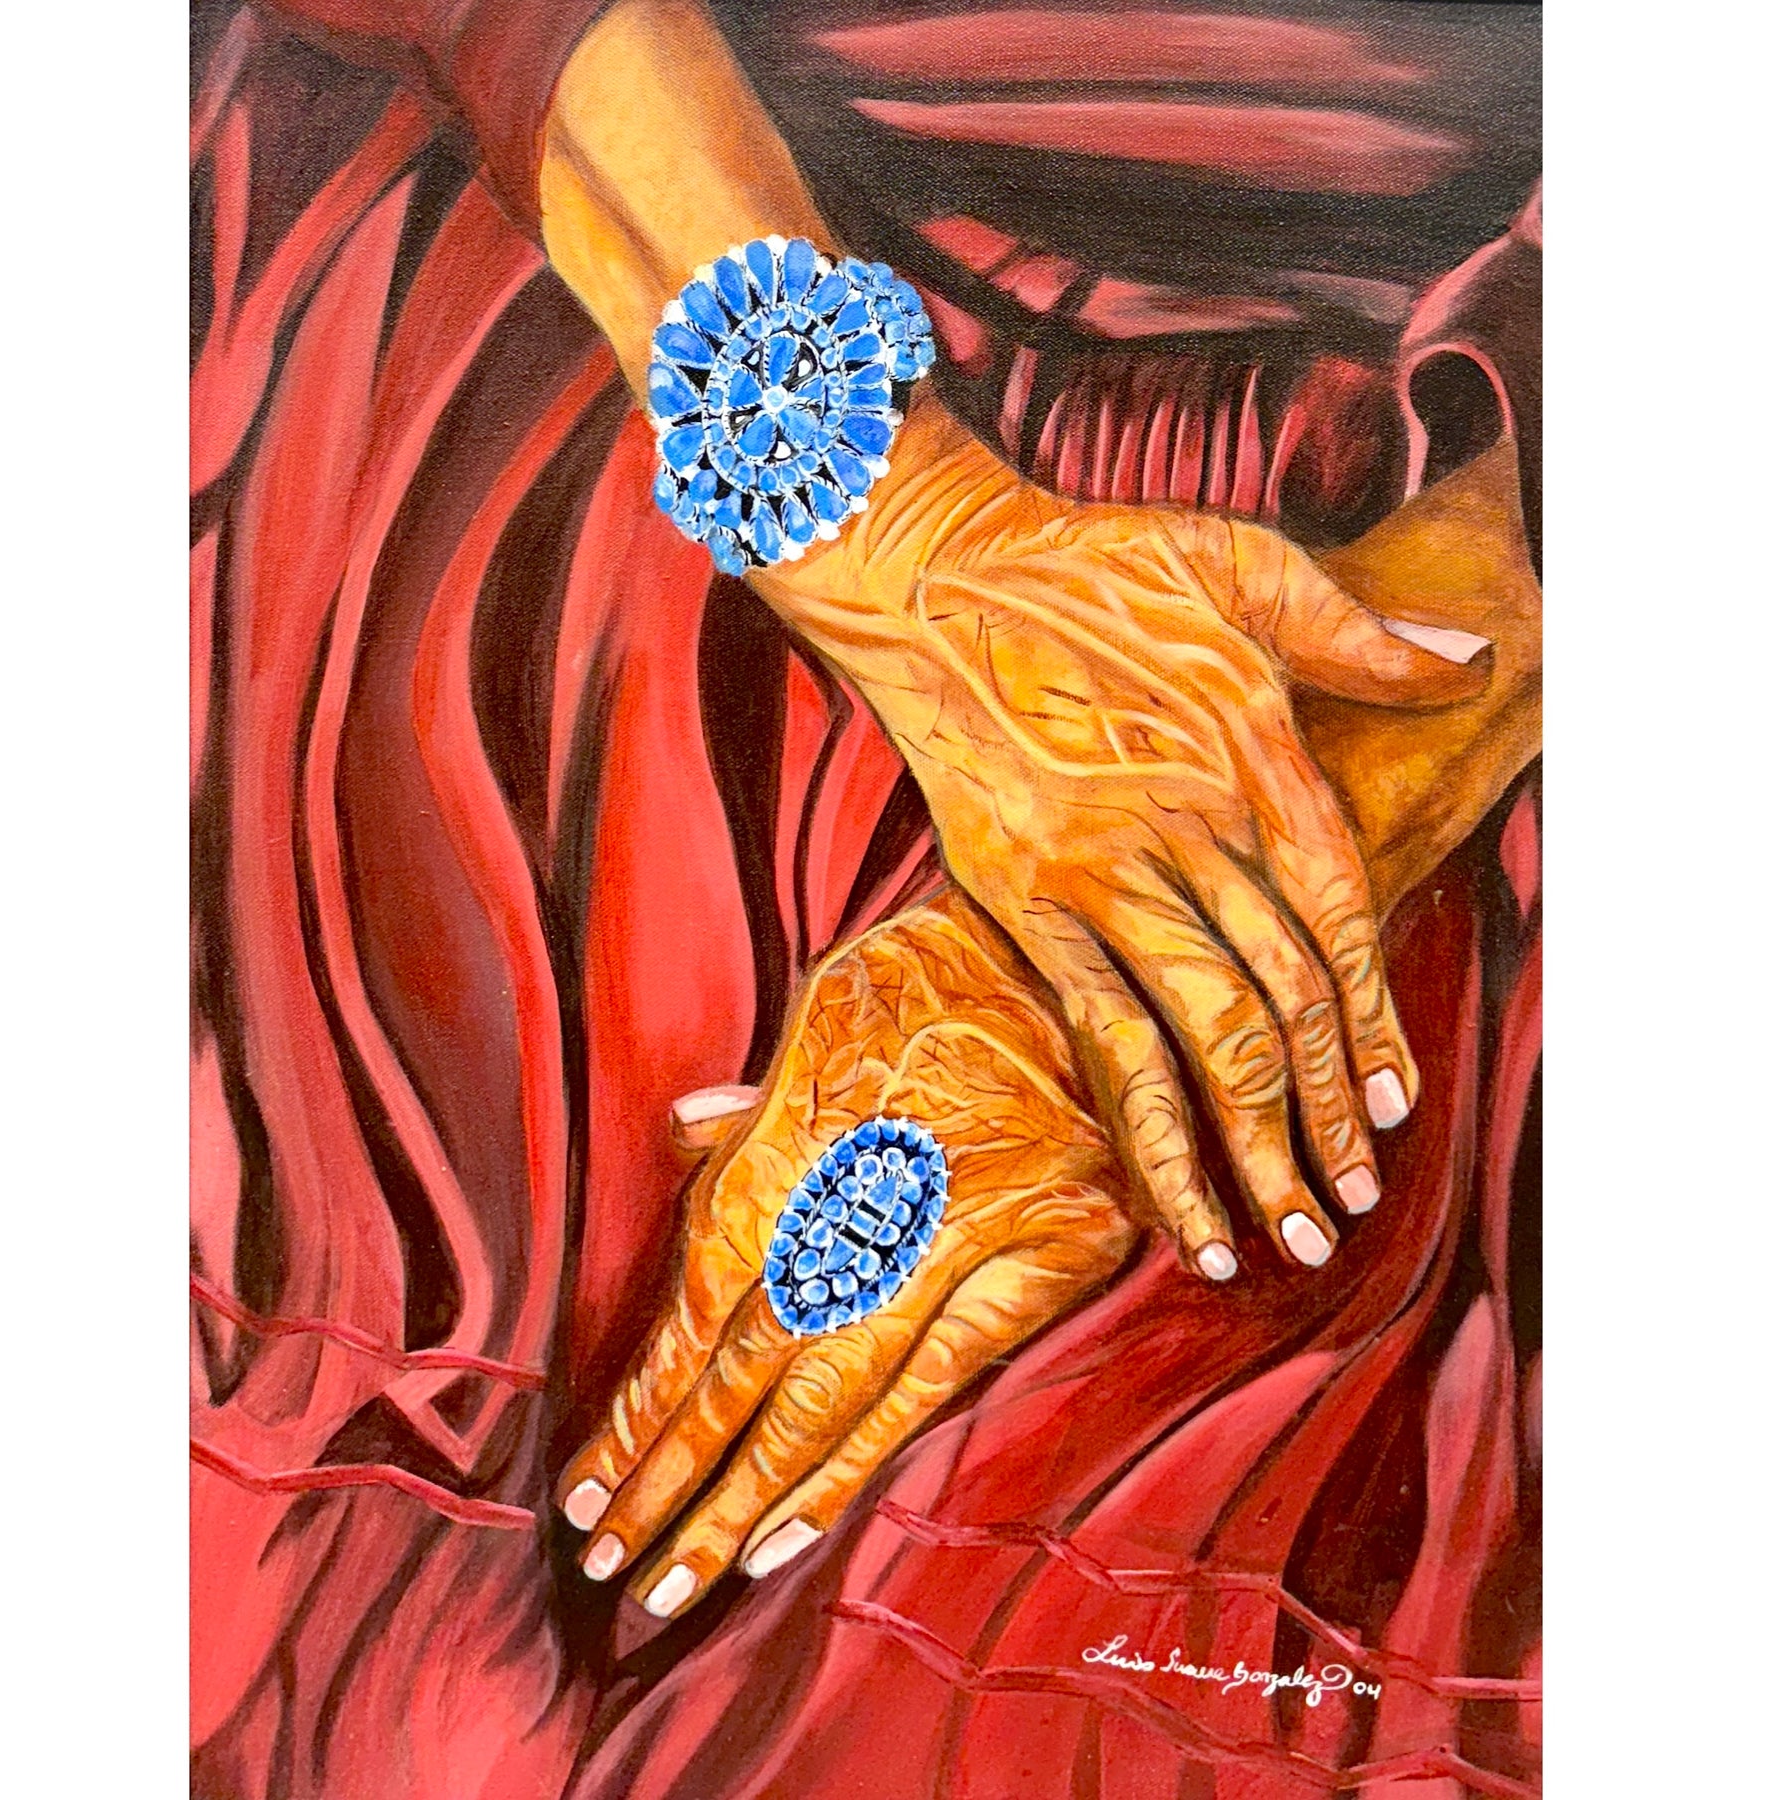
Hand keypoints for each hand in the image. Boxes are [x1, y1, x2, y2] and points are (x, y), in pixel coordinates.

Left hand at [555, 888, 1135, 1618]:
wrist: (1093, 956)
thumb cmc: (949, 976)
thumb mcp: (836, 1001)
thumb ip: (765, 1099)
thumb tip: (686, 1132)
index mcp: (799, 1137)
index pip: (700, 1301)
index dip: (643, 1403)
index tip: (586, 1487)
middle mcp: (861, 1198)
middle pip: (749, 1364)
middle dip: (675, 1472)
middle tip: (610, 1563)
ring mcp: (954, 1236)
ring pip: (828, 1392)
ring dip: (745, 1495)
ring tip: (676, 1581)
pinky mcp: (1042, 1260)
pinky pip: (934, 1379)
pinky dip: (856, 1460)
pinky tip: (791, 1532)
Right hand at [752, 390, 1489, 1276]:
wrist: (935, 577)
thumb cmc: (1089, 563)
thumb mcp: (1240, 560)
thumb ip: (1356, 632)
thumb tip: (1469, 662)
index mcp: (1252, 757)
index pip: (1340, 921)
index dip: (1373, 1024)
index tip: (1394, 1109)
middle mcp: (1188, 829)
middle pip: (1280, 999)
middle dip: (1323, 1116)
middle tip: (1351, 1203)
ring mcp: (1101, 874)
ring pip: (1200, 1036)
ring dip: (1249, 1148)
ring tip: (1282, 1239)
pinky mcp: (1020, 901)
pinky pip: (1101, 1030)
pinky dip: (1144, 1122)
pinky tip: (1166, 1191)